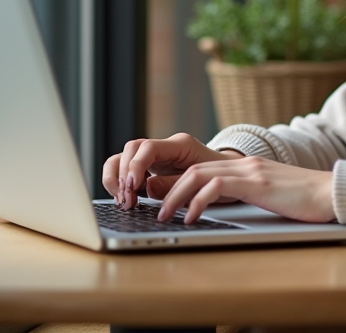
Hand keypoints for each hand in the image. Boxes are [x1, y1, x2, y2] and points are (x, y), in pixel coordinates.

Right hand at [102, 132, 241, 208]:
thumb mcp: (201, 182)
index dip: (136, 165)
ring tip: (123, 201)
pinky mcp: (149, 167)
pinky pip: (125, 168)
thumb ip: (173, 185)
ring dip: (117, 178)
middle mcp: (164, 147)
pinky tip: (124, 198)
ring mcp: (154, 156)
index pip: (148, 147)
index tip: (133, 186)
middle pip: (131, 150)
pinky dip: (119, 181)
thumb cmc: (218, 176)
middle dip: (124, 175)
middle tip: (128, 201)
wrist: (228, 174)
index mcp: (180, 145)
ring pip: (122, 157)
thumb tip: (147, 187)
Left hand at [155, 156, 334, 224]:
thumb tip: (227, 209)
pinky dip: (198, 202)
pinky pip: (217, 186)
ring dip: (175, 196)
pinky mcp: (256, 182)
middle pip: (193, 169)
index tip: (163, 202)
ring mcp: (250, 171)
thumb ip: (250, 195)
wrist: (333, 193)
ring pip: (198, 175)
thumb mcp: (271, 195)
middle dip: (168, 190)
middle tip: (155, 211)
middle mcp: (244, 164)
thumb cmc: (307, 201)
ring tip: (165, 216)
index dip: (178, 184)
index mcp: (246, 167)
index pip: (202, 168)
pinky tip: (192, 218)